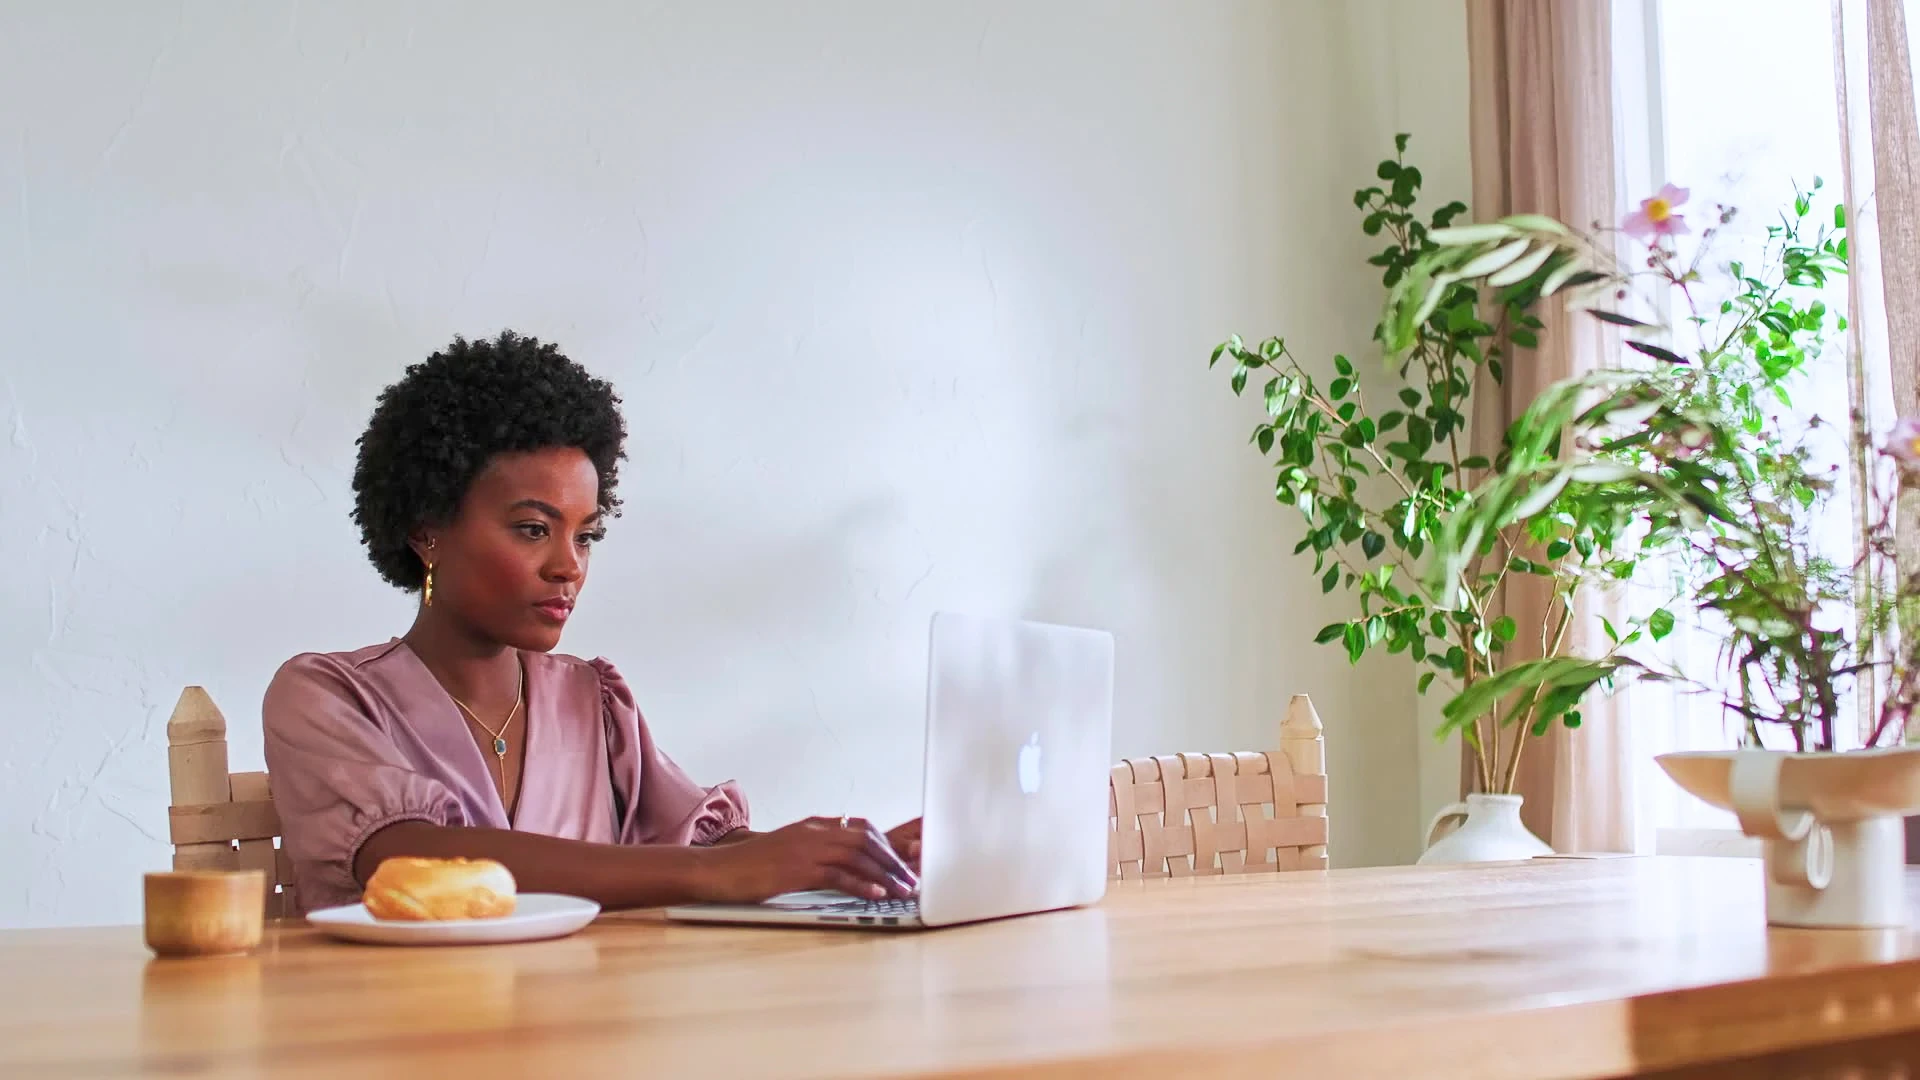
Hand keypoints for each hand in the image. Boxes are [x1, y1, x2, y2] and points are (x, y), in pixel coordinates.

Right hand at [696, 817, 917, 904]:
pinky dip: (862, 885)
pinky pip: (838, 875)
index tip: (902, 862)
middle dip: (893, 860)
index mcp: (813, 826)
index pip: (861, 827)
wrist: (717, 870)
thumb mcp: (787, 852)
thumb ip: (815, 853)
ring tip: (903, 890)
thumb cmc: (750, 867)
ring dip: (885, 874)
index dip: (886, 845)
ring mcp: (805, 849)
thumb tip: (843, 866)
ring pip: (858, 856)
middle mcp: (813, 832)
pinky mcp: (797, 869)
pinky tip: (877, 895)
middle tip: (911, 879)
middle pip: (866, 839)